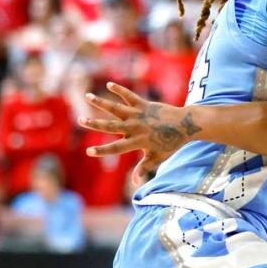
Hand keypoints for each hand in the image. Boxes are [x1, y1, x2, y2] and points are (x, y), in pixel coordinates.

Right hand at [78, 82, 195, 184]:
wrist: (186, 125)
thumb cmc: (171, 143)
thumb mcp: (158, 157)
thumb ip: (144, 168)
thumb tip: (136, 184)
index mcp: (138, 142)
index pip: (116, 148)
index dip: (103, 150)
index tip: (89, 151)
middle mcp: (136, 127)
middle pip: (111, 126)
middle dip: (95, 124)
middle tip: (80, 120)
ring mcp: (139, 114)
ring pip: (116, 108)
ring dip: (101, 102)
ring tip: (87, 96)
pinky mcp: (144, 104)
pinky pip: (129, 95)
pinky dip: (120, 90)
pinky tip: (109, 84)